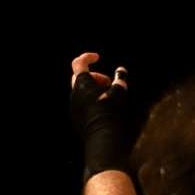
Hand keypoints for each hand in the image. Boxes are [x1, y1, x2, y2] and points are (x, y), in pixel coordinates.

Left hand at [70, 51, 136, 177]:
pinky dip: (92, 100)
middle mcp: (74, 93)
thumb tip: (121, 71)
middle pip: (81, 77)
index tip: (97, 57)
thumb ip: (120, 79)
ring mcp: (73, 105)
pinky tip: (105, 109)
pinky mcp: (76, 116)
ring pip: (82, 91)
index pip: (79, 63)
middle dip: (95, 76)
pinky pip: (82, 103)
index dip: (87, 57)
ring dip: (94, 89)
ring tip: (109, 97)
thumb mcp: (120, 92)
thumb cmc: (112, 112)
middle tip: (109, 83)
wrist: (103, 137)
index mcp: (83, 83)